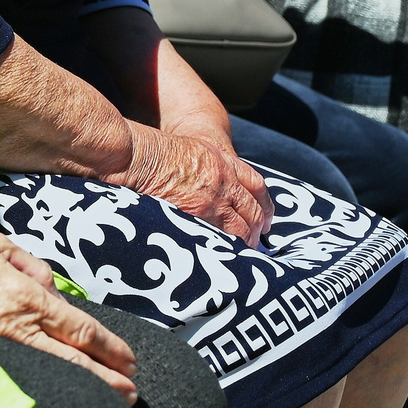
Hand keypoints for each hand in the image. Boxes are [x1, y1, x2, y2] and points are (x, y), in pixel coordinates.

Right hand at [0, 222, 136, 400]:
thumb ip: (29, 266)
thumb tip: (50, 288)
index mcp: (26, 295)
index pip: (79, 328)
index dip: (109, 347)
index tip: (129, 360)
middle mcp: (16, 324)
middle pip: (72, 359)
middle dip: (106, 379)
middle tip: (131, 393)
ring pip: (49, 373)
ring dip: (81, 386)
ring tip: (105, 399)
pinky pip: (18, 372)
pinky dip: (42, 383)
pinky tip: (53, 390)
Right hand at [114, 122, 270, 244]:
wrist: (142, 158)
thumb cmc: (163, 153)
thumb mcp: (200, 150)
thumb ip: (218, 168)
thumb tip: (229, 191)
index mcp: (226, 164)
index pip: (257, 186)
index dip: (264, 205)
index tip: (265, 219)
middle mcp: (223, 185)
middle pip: (253, 212)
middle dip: (257, 230)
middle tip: (256, 242)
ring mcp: (210, 204)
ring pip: (238, 231)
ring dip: (242, 244)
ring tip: (240, 256)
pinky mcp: (195, 219)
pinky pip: (217, 239)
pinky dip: (222, 249)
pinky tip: (221, 257)